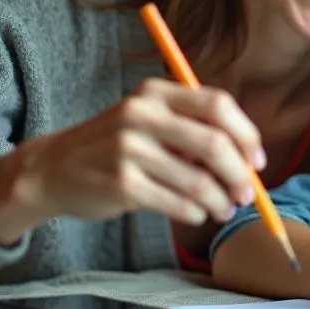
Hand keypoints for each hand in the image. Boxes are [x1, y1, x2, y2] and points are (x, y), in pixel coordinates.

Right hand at [0, 78, 265, 238]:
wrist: (51, 169)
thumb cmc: (114, 146)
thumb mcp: (148, 121)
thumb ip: (192, 130)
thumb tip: (249, 160)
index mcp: (156, 93)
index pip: (218, 105)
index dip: (246, 134)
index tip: (258, 160)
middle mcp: (142, 115)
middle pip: (214, 144)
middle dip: (240, 174)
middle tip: (248, 194)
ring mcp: (129, 149)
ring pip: (199, 180)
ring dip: (220, 201)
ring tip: (224, 209)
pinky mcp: (121, 183)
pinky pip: (177, 202)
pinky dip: (196, 212)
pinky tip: (197, 214)